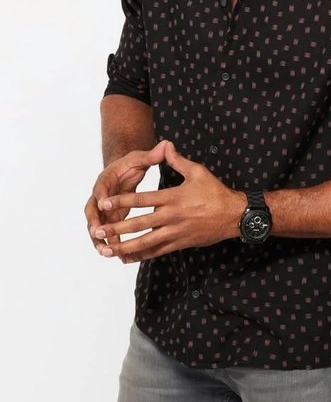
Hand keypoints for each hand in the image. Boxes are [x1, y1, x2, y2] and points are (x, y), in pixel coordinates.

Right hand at [84, 140, 169, 255]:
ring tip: (105, 252)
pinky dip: (110, 244)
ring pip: (97, 226)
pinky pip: (107, 234)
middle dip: (94, 223)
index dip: (102, 196)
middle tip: (97, 234)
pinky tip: (118, 257)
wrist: (123, 171)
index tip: (105, 204)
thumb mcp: (140, 158)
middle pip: (92, 211)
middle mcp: (100, 196)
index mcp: (106, 180)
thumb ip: (151, 155)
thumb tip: (167, 144)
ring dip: (99, 239)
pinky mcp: (109, 219)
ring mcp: (103, 210)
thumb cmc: (131, 165)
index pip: (101, 188)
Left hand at [91, 142, 245, 262]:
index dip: (122, 200)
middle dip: (117, 227)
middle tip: (98, 231)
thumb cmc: (215, 192)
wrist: (234, 215)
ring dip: (125, 246)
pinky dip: (141, 255)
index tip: (104, 203)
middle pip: (139, 224)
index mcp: (173, 197)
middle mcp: (172, 217)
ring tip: (108, 249)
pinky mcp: (180, 243)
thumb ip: (178, 161)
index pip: (142, 199)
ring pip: (146, 242)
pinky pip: (157, 252)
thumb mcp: (198, 171)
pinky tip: (127, 258)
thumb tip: (166, 145)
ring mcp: (175, 232)